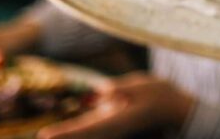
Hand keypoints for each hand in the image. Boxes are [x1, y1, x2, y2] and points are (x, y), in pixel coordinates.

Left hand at [37, 73, 193, 138]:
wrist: (176, 110)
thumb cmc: (161, 96)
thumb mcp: (142, 86)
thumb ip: (120, 89)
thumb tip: (100, 91)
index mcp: (116, 119)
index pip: (85, 127)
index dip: (65, 132)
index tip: (46, 136)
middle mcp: (111, 127)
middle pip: (82, 134)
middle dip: (63, 135)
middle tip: (43, 137)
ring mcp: (112, 126)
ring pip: (87, 132)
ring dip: (70, 132)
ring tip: (51, 134)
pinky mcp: (113, 122)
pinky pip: (92, 127)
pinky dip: (78, 128)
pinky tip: (70, 126)